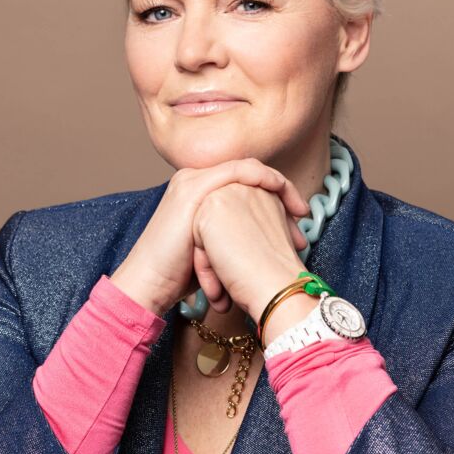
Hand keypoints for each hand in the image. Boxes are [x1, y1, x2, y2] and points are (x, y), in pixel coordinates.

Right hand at [109, 158, 308, 316]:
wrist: (150, 284)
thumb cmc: (181, 274)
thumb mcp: (215, 247)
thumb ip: (236, 234)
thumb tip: (274, 239)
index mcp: (198, 190)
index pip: (245, 181)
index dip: (275, 195)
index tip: (298, 218)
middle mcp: (194, 179)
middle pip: (249, 173)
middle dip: (281, 193)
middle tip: (303, 215)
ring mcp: (192, 181)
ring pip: (246, 169)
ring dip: (277, 185)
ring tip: (298, 209)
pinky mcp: (193, 188)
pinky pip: (236, 171)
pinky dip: (262, 178)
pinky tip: (278, 192)